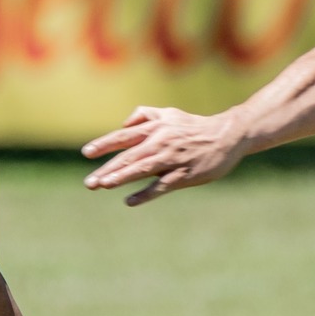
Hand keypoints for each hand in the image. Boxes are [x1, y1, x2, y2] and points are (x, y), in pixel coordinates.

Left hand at [80, 106, 243, 205]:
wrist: (228, 135)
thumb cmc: (195, 126)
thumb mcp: (170, 113)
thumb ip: (145, 115)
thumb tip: (123, 125)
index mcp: (155, 128)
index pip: (124, 137)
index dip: (104, 144)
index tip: (86, 153)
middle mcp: (161, 142)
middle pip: (129, 156)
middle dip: (107, 169)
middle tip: (89, 182)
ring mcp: (173, 159)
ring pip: (143, 169)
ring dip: (122, 177)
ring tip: (104, 185)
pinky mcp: (185, 174)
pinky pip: (162, 185)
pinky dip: (146, 193)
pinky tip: (130, 201)